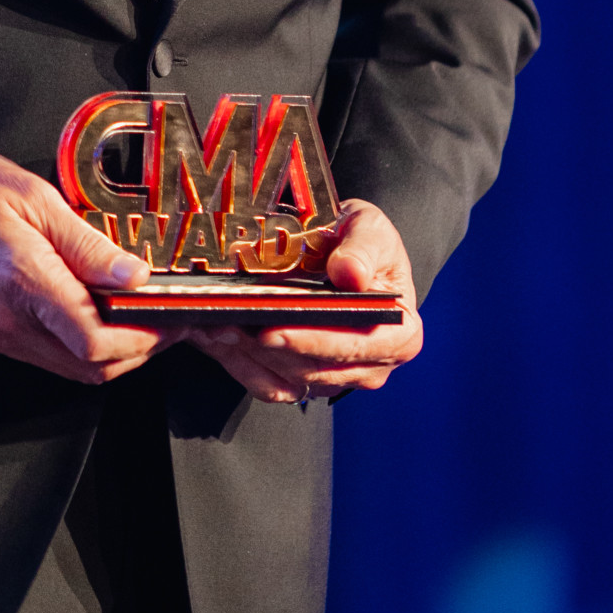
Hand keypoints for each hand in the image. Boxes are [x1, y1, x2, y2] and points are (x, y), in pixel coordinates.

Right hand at [0, 148, 171, 385]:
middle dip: (139, 352)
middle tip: (164, 319)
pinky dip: (82, 349)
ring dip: (113, 355)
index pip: (95, 341)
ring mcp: (0, 335)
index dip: (143, 338)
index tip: (168, 318)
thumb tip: (133, 274)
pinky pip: (49, 358)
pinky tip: (95, 316)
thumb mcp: (32, 197)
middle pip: (91, 368)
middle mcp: (11, 323)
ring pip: (72, 371)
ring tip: (137, 317)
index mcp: (26, 284)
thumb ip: (85, 242)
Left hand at [192, 199, 421, 404]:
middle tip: (228, 322)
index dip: (311, 341)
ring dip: (246, 354)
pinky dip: (238, 363)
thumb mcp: (369, 227)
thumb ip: (363, 248)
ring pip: (285, 380)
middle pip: (313, 368)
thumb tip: (351, 274)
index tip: (273, 330)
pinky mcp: (303, 382)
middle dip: (267, 348)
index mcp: (399, 334)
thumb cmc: (361, 241)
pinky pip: (267, 385)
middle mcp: (371, 367)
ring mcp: (335, 378)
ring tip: (214, 323)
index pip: (354, 347)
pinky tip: (215, 334)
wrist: (340, 249)